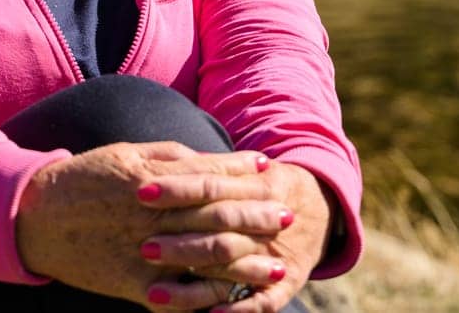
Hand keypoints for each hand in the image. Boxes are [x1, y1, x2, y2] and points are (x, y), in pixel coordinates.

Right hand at [14, 142, 281, 308]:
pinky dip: (207, 300)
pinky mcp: (132, 283)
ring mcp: (143, 250)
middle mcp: (151, 213)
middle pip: (215, 215)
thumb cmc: (82, 179)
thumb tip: (210, 157)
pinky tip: (233, 301)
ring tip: (276, 268)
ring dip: (245, 265)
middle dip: (256, 216)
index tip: (270, 168)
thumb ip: (168, 157)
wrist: (33, 217)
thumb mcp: (123, 154)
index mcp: (150, 177)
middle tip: (287, 217)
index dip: (241, 172)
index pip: (208, 174)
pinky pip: (178, 296)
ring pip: (205, 259)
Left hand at [138, 160, 331, 311]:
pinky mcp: (285, 284)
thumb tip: (165, 159)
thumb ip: (209, 164)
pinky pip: (263, 303)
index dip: (177, 188)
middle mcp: (264, 224)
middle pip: (220, 232)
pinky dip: (237, 311)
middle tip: (144, 247)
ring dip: (194, 287)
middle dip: (180, 243)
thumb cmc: (262, 185)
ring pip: (234, 272)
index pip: (211, 186)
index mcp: (253, 187)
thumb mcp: (245, 168)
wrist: (317, 206)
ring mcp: (275, 256)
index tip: (141, 192)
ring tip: (155, 292)